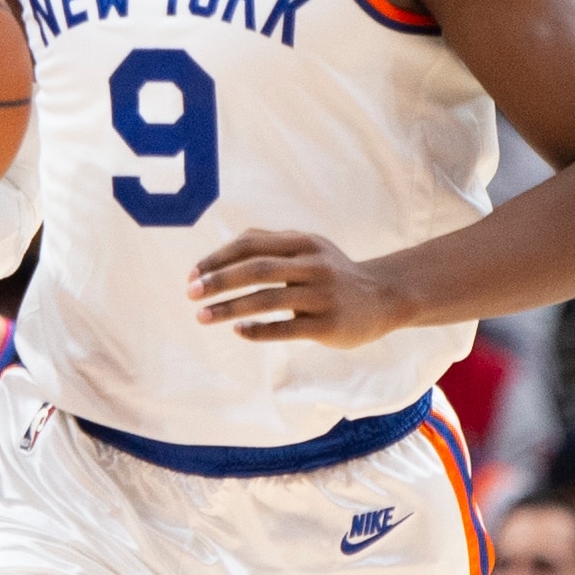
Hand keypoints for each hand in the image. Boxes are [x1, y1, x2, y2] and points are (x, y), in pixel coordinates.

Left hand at [187, 229, 404, 348]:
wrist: (383, 297)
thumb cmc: (334, 272)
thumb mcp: (308, 248)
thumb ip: (271, 243)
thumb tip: (223, 250)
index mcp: (302, 242)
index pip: (251, 244)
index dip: (218, 257)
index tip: (193, 274)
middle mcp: (313, 264)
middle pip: (257, 269)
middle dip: (219, 281)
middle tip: (190, 294)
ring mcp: (322, 295)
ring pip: (268, 300)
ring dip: (230, 308)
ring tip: (202, 317)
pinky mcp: (328, 324)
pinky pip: (287, 328)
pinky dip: (259, 330)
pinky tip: (238, 332)